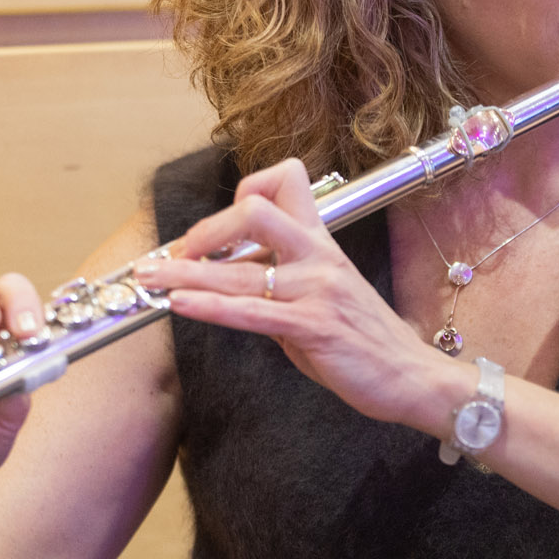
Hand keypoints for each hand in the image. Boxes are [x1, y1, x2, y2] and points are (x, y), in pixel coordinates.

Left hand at [136, 158, 455, 431]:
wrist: (409, 375)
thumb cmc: (364, 340)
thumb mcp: (323, 297)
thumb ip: (281, 282)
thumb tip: (235, 283)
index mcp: (322, 242)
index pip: (284, 183)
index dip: (244, 192)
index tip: (215, 226)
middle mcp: (319, 255)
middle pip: (255, 212)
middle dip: (206, 230)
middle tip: (177, 252)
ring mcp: (316, 289)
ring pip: (240, 270)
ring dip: (185, 272)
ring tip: (148, 277)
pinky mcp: (312, 326)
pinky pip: (250, 312)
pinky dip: (208, 306)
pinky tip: (180, 304)